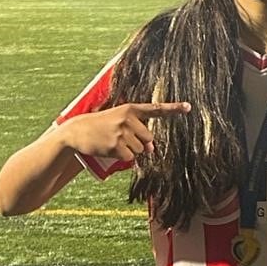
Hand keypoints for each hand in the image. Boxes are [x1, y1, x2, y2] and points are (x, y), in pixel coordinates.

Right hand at [59, 102, 191, 161]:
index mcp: (131, 109)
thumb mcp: (120, 123)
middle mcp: (128, 118)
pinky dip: (124, 158)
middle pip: (149, 139)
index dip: (174, 108)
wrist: (77, 131)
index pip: (156, 109)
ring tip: (113, 142)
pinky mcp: (116, 145)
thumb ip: (139, 132)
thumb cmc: (101, 126)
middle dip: (139, 143)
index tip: (189, 107)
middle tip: (121, 138)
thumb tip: (151, 150)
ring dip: (130, 151)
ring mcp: (122, 132)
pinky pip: (130, 158)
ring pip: (140, 150)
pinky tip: (110, 150)